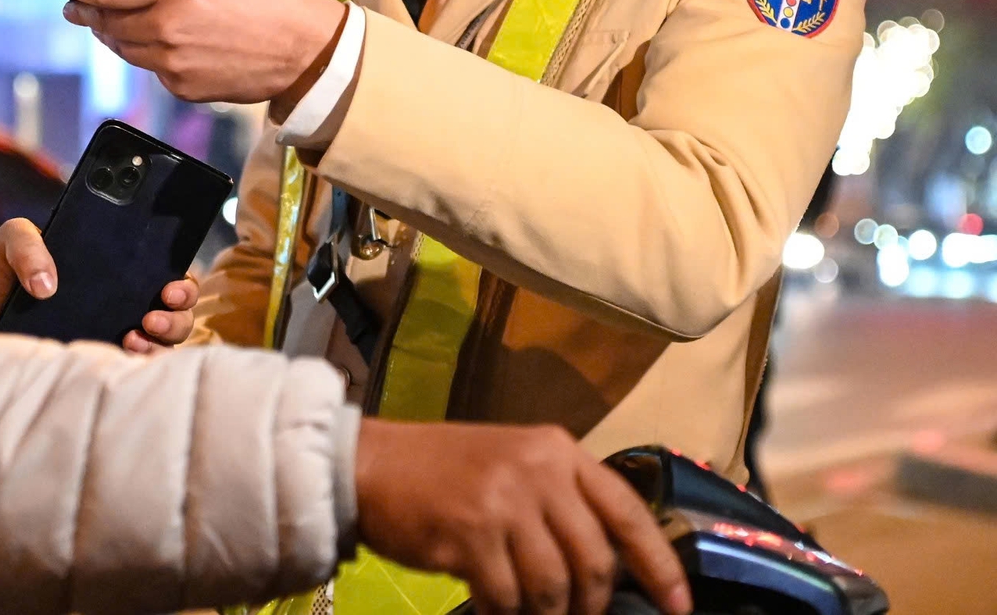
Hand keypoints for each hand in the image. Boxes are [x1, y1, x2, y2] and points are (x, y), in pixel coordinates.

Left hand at [0, 218, 202, 352]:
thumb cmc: (3, 266)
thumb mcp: (13, 240)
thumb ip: (28, 248)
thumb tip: (47, 285)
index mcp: (115, 267)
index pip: (167, 273)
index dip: (182, 282)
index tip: (169, 287)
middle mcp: (123, 301)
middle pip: (176, 313)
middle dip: (176, 317)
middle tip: (150, 317)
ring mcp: (110, 333)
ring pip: (161, 344)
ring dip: (160, 343)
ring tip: (132, 338)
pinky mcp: (91, 360)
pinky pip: (127, 368)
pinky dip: (134, 366)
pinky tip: (118, 357)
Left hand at [54, 0, 345, 104]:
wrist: (312, 53)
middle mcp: (167, 31)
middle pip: (105, 22)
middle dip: (86, 8)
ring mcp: (173, 64)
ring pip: (122, 48)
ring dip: (111, 31)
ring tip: (114, 16)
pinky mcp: (184, 88)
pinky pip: (149, 69)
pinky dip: (144, 53)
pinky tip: (159, 38)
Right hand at [353, 420, 689, 614]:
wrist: (369, 465)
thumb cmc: (442, 469)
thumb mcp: (514, 465)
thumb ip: (560, 500)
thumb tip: (607, 566)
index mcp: (557, 450)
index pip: (628, 511)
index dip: (661, 566)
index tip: (681, 607)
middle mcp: (538, 470)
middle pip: (594, 561)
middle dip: (590, 603)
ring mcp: (504, 501)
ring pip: (554, 587)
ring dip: (546, 613)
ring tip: (528, 613)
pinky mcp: (470, 534)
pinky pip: (507, 597)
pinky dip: (503, 612)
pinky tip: (490, 605)